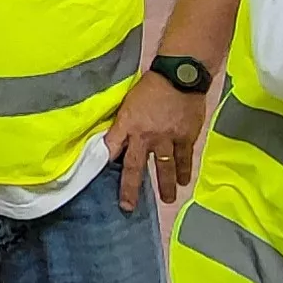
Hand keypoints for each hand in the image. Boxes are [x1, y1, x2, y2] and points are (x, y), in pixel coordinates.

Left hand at [107, 76, 210, 211]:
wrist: (180, 76)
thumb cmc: (151, 85)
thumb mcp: (128, 102)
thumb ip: (123, 122)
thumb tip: (114, 140)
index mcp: (128, 124)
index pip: (111, 147)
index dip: (103, 162)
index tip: (96, 178)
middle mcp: (146, 136)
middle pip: (135, 167)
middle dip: (130, 188)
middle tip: (128, 206)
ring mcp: (167, 139)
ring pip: (164, 168)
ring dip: (164, 186)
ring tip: (167, 200)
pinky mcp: (186, 137)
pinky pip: (185, 159)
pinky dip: (185, 171)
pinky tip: (184, 181)